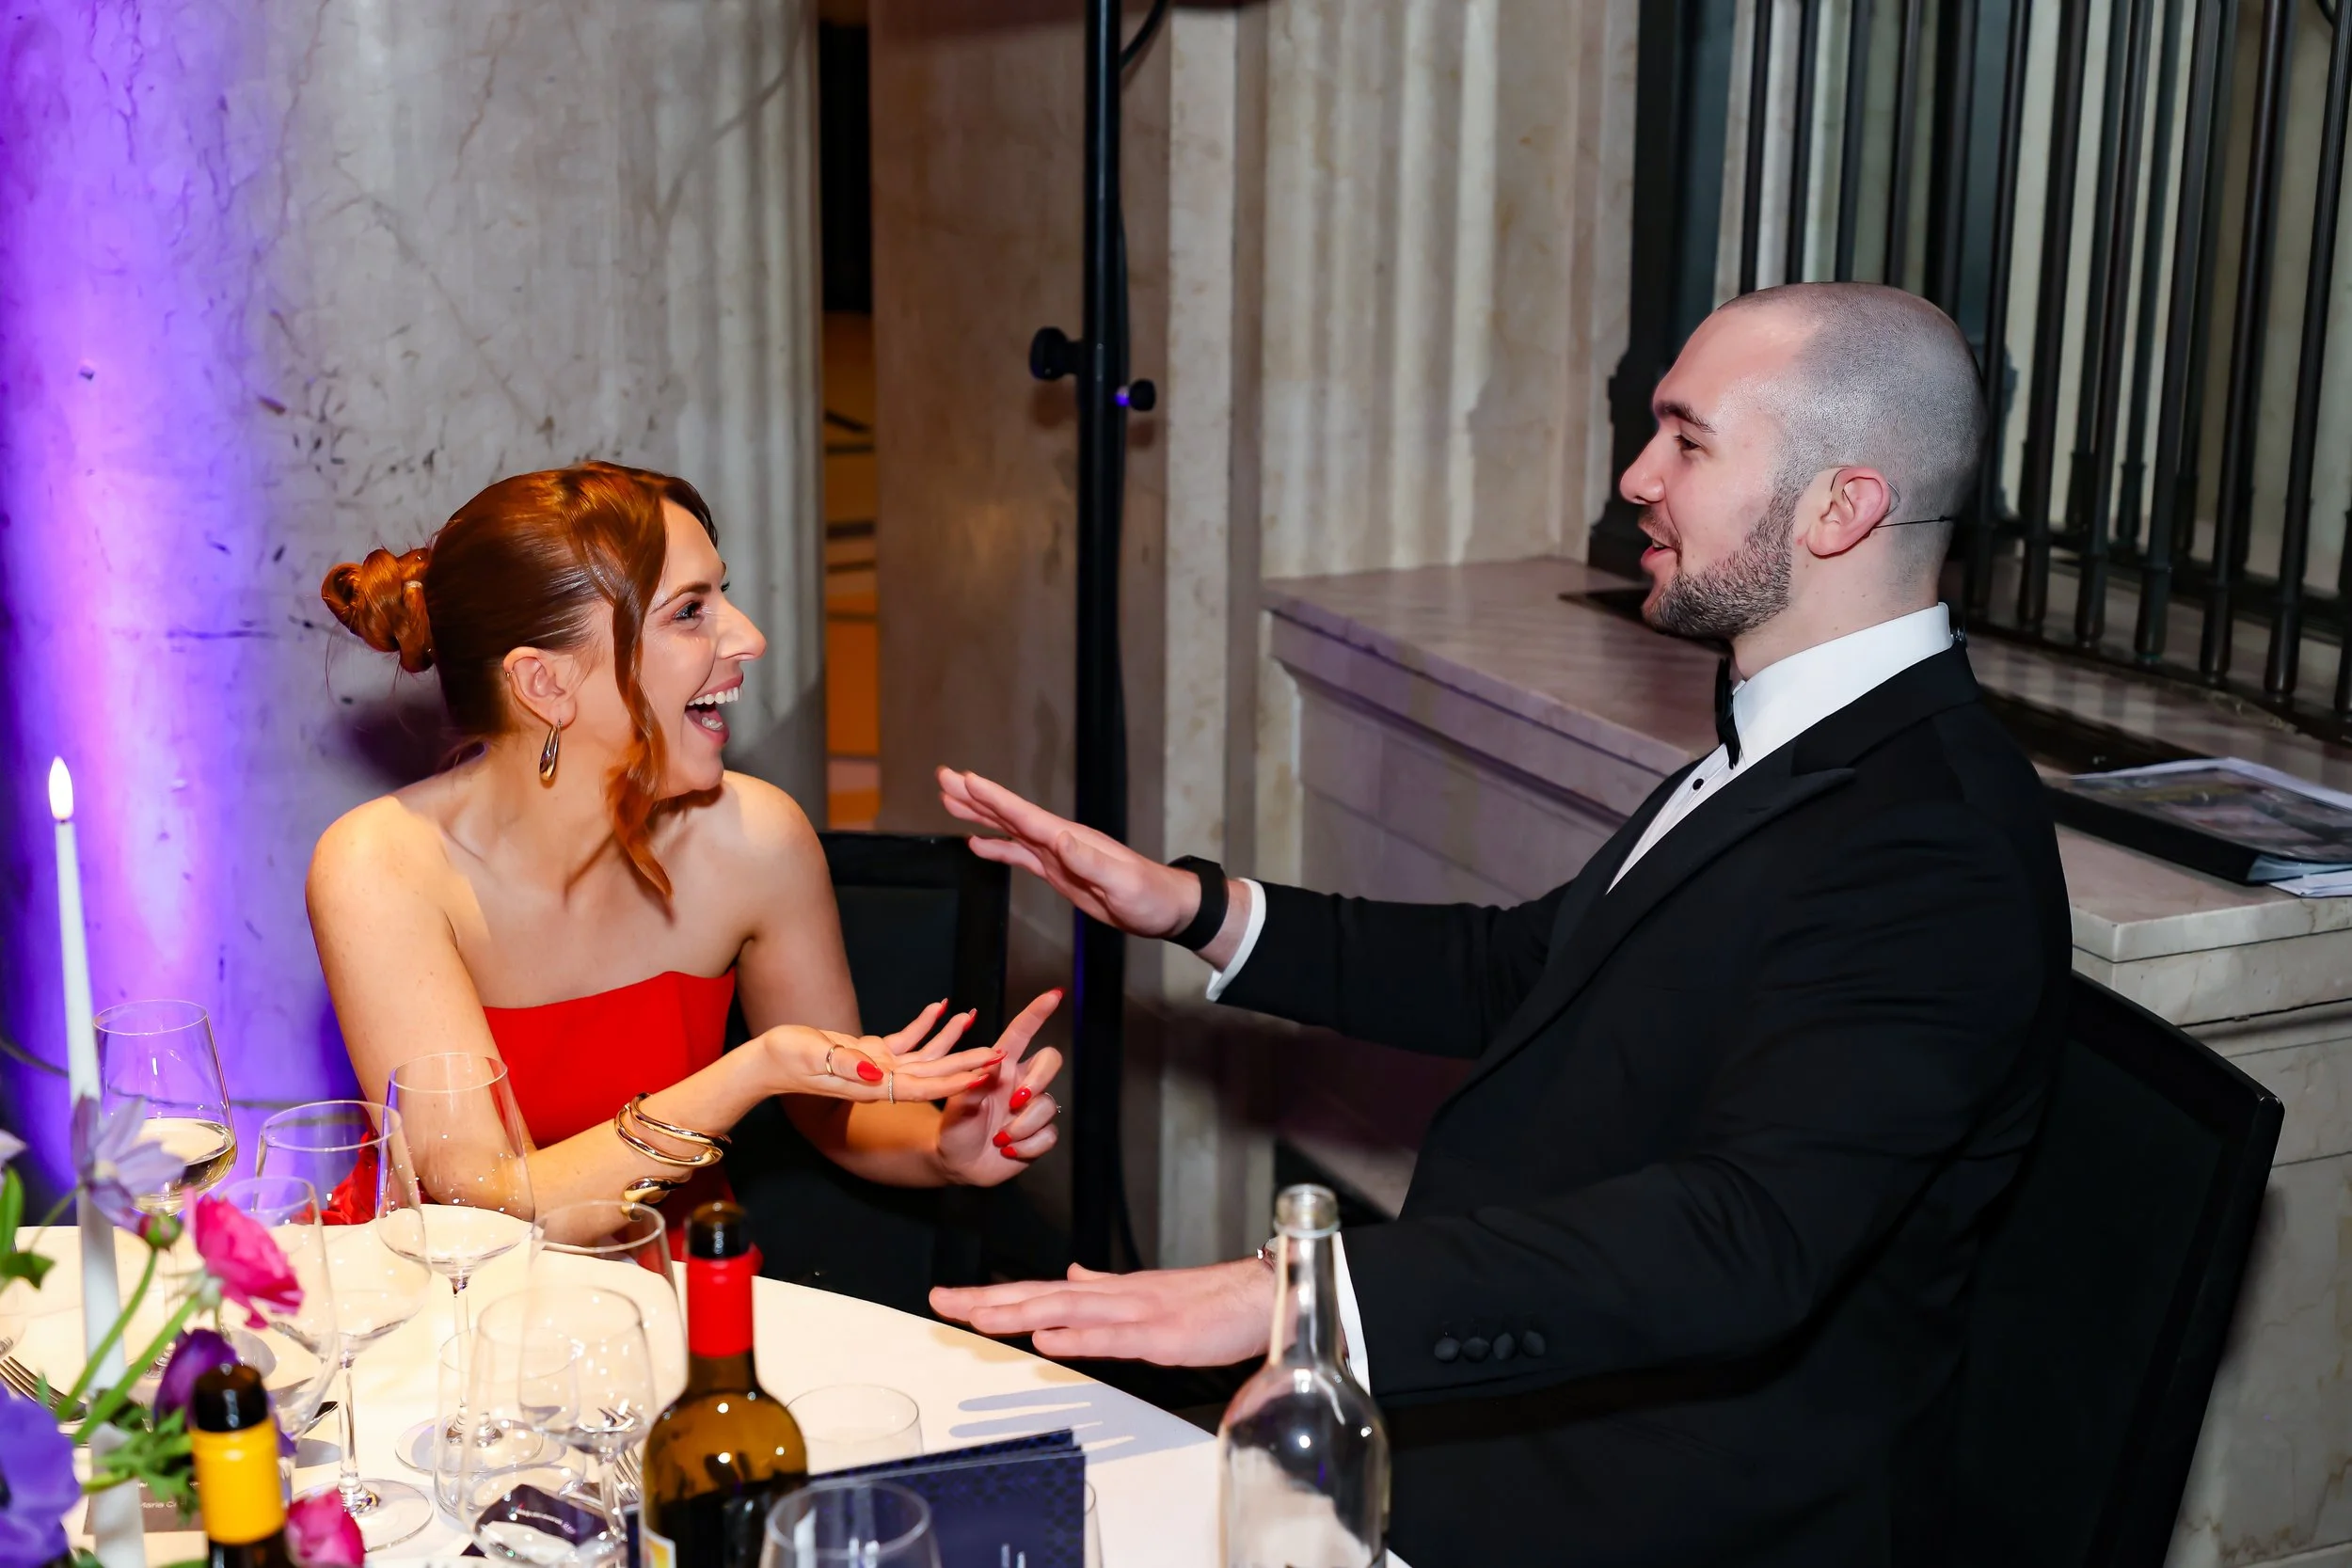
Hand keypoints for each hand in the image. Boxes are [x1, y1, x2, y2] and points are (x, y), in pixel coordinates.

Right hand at [757, 1000, 1004, 1103]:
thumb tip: (879, 1074)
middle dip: (966, 1064)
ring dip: (951, 1040)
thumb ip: (846, 1066)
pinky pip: (906, 1040)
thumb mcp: (812, 1058)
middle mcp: (881, 1081)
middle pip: (932, 1074)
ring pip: (924, 1056)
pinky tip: (942, 1008)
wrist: (767, 1061)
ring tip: (976, 1021)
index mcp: (872, 1086)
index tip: (985, 1076)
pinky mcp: (869, 1054)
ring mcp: (877, 1068)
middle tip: (999, 1054)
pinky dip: (925, 1024)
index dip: (956, 1081)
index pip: (923, 1086)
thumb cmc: (785, 1059)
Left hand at [930, 1258, 1272, 1365]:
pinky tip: (1050, 1339)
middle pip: (1042, 1296)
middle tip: (942, 1302)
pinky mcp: (1164, 1335)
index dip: (995, 1295)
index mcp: (1110, 1293)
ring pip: (1070, 1310)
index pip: (1041, 1292)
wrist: (1264, 1296)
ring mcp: (1139, 1314)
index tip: (952, 1299)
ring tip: (979, 1317)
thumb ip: (1106, 1288)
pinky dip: (1080, 1337)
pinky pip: (1116, 1337)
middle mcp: (1116, 1298)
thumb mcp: (1149, 1295)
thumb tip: (1072, 1276)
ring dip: (1022, 1312)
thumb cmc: (1212, 1301)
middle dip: (990, 1299)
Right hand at [937, 767, 1197, 939]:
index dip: (993, 798)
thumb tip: (1058, 839)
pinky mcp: (1058, 871)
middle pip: (1008, 813)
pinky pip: (1019, 854)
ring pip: (1008, 830)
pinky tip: (977, 843)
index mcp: (1070, 839)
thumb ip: (1090, 862)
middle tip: (942, 777)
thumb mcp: (1121, 882)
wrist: (1165, 908)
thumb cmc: (1148, 896)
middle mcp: (1059, 840)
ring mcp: (1056, 854)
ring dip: (979, 815)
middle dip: (974, 796)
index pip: (1024, 815)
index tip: (965, 778)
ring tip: (948, 801)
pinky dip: (997, 847)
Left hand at [937, 990, 1066, 1185]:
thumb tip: (993, 1062)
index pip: (1022, 1034)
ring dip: (1022, 1126)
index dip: (1037, 1013)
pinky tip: (1009, 1151)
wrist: (958, 1163)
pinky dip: (1027, 1146)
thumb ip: (972, 1084)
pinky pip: (1048, 1134)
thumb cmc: (955, 1129)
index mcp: (1000, 1068)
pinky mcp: (1039, 1133)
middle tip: (1016, 1101)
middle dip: (1039, 1079)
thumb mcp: (955, 1106)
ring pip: (1048, 1105)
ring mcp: (1031, 1108)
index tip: (1054, 994)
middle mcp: (1020, 1083)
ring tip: (1000, 1139)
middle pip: (1050, 1061)